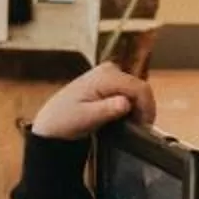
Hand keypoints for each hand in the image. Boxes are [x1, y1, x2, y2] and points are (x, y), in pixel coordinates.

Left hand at [30, 63, 156, 141]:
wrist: (52, 122)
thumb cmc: (65, 120)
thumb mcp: (86, 118)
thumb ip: (107, 109)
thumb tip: (126, 103)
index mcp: (105, 76)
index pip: (139, 88)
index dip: (147, 108)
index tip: (144, 127)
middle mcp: (109, 69)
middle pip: (140, 88)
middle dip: (143, 108)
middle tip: (139, 129)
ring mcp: (109, 73)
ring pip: (137, 90)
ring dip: (138, 108)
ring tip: (131, 125)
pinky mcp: (109, 81)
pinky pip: (129, 92)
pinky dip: (131, 106)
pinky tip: (124, 118)